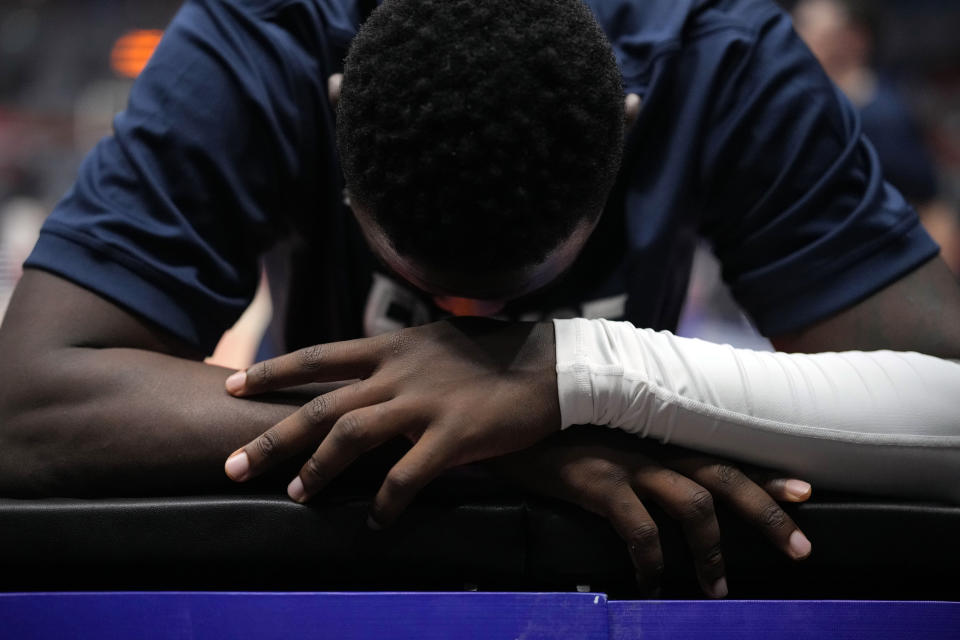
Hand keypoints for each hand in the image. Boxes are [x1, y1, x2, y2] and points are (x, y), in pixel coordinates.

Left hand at [223, 318, 559, 527]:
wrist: (547, 365)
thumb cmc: (491, 354)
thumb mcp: (435, 342)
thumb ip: (396, 357)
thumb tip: (366, 372)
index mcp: (391, 347)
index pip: (318, 355)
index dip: (272, 371)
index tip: (232, 385)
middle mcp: (398, 372)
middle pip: (321, 405)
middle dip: (272, 437)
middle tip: (233, 466)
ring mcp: (424, 403)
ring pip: (351, 436)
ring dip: (317, 469)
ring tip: (294, 495)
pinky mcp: (453, 435)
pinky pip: (407, 476)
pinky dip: (386, 502)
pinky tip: (376, 522)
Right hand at [493, 428, 812, 597]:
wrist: (504, 414)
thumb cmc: (553, 424)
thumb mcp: (601, 427)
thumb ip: (634, 440)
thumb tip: (663, 467)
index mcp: (657, 430)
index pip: (723, 450)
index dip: (765, 474)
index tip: (805, 493)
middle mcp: (652, 443)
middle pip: (725, 477)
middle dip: (768, 514)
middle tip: (801, 550)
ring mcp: (625, 461)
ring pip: (693, 506)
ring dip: (713, 553)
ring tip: (718, 588)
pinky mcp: (595, 482)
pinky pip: (638, 531)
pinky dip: (651, 563)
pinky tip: (649, 584)